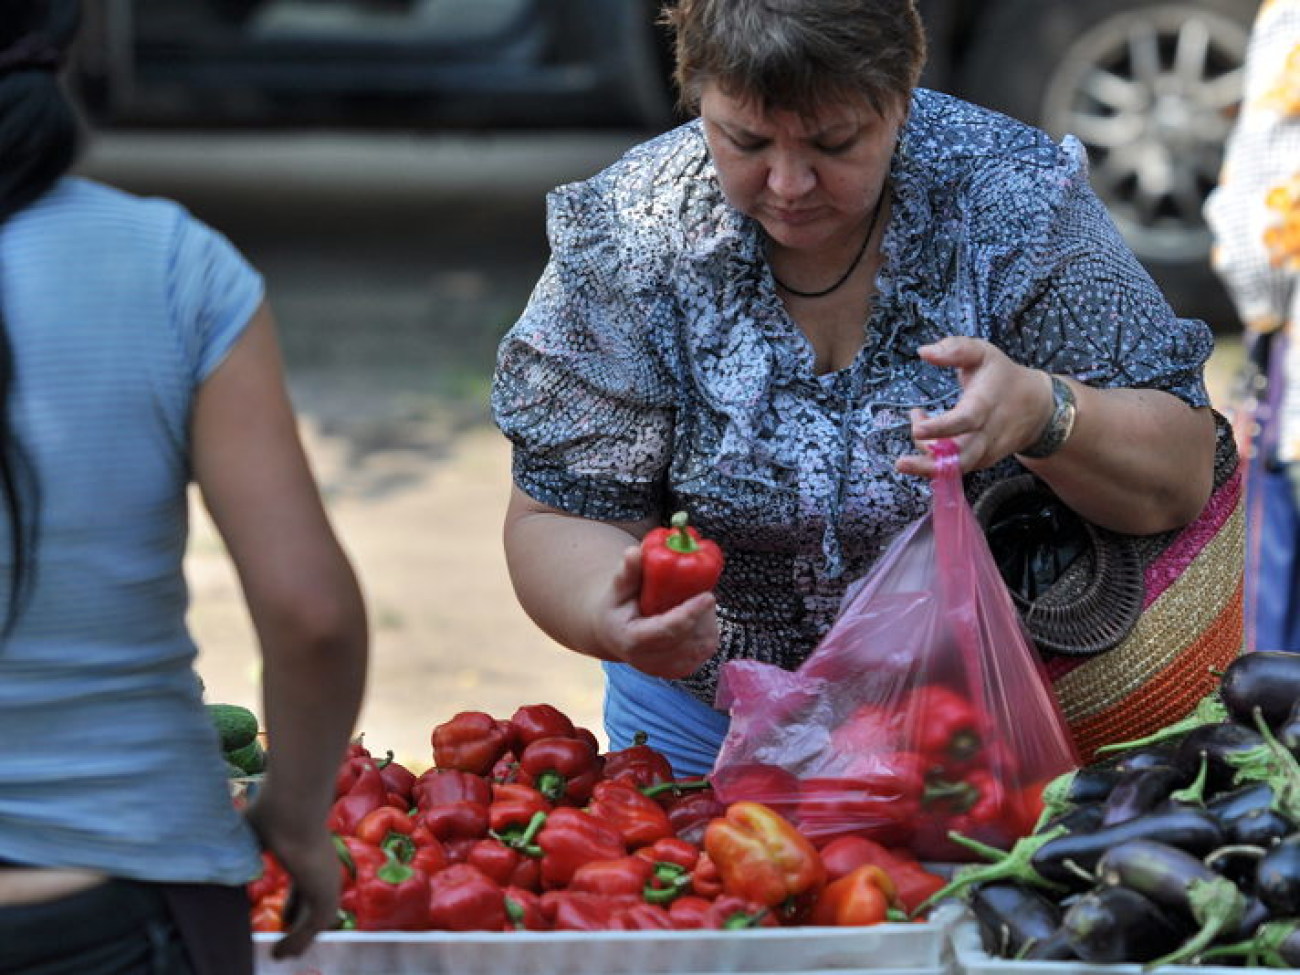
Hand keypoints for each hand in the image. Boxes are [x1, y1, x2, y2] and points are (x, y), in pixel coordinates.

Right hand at [244, 795, 340, 958]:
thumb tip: (208, 847)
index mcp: (309, 853)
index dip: (295, 903)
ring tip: (282, 955)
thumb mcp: (248, 833)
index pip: (304, 884)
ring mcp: (327, 879)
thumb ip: (237, 846)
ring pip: (316, 918)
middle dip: (299, 922)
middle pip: (312, 903)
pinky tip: (281, 953)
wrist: (290, 811)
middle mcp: (322, 867)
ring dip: (301, 938)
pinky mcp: (326, 891)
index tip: (285, 918)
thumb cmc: (270, 814)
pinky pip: (313, 926)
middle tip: (285, 942)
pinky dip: (299, 940)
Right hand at [588, 544, 719, 678]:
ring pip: (702, 642)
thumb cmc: (617, 607)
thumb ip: (628, 572)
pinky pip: (707, 646)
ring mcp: (668, 669)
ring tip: (693, 601)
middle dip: (702, 612)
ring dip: (706, 619)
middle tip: (702, 589)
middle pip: (689, 636)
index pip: (666, 631)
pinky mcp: (683, 670)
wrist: (616, 635)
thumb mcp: (617, 588)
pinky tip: (695, 615)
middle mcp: (650, 661)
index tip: (708, 596)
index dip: (689, 614)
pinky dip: (708, 627)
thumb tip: (635, 552)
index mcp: (632, 641)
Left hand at [895, 336, 1051, 476]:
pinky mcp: (981, 462)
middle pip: (959, 459)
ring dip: (926, 458)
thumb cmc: (1003, 377)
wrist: (1037, 408)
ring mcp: (985, 452)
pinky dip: (935, 456)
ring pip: (954, 467)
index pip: (964, 420)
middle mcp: (987, 434)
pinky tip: (927, 433)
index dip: (940, 427)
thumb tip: (924, 351)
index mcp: (986, 404)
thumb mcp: (983, 353)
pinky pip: (955, 468)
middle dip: (929, 465)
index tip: (917, 427)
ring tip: (916, 424)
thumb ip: (955, 349)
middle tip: (901, 463)